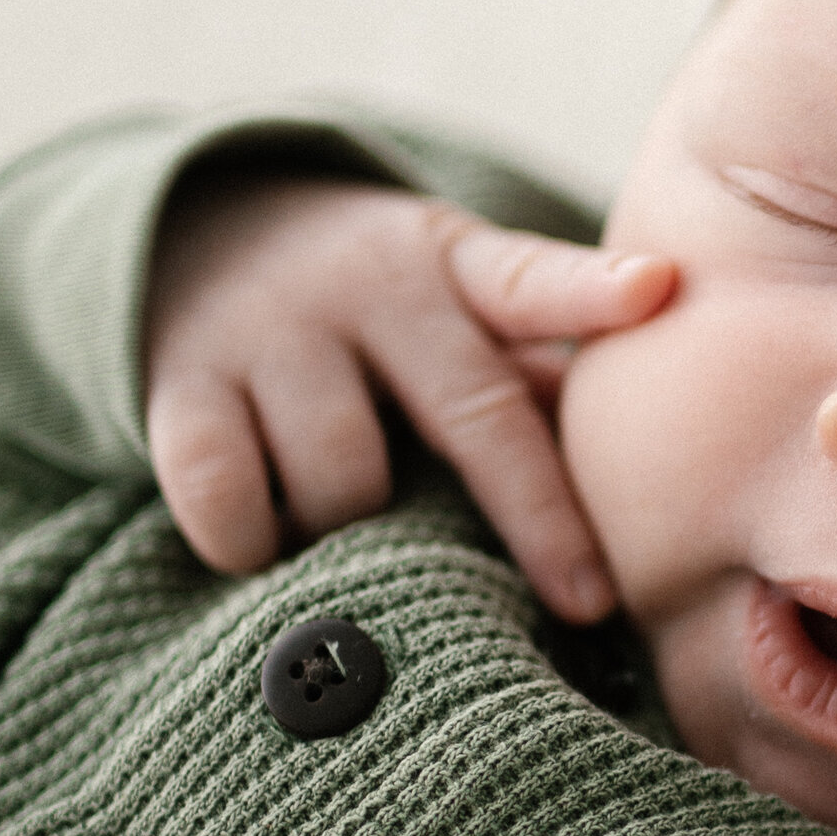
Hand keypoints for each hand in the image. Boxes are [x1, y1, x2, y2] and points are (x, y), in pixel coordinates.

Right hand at [144, 171, 676, 621]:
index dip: (592, 292)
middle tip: (585, 602)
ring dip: (361, 529)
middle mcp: (368, 292)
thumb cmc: (377, 314)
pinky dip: (253, 543)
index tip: (655, 290)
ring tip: (355, 526)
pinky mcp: (181, 387)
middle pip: (467, 412)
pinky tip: (266, 541)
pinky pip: (228, 501)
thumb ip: (535, 371)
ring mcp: (270, 334)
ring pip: (346, 479)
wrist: (199, 233)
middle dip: (534, 513)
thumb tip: (640, 476)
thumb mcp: (456, 306)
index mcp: (453, 269)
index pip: (529, 278)